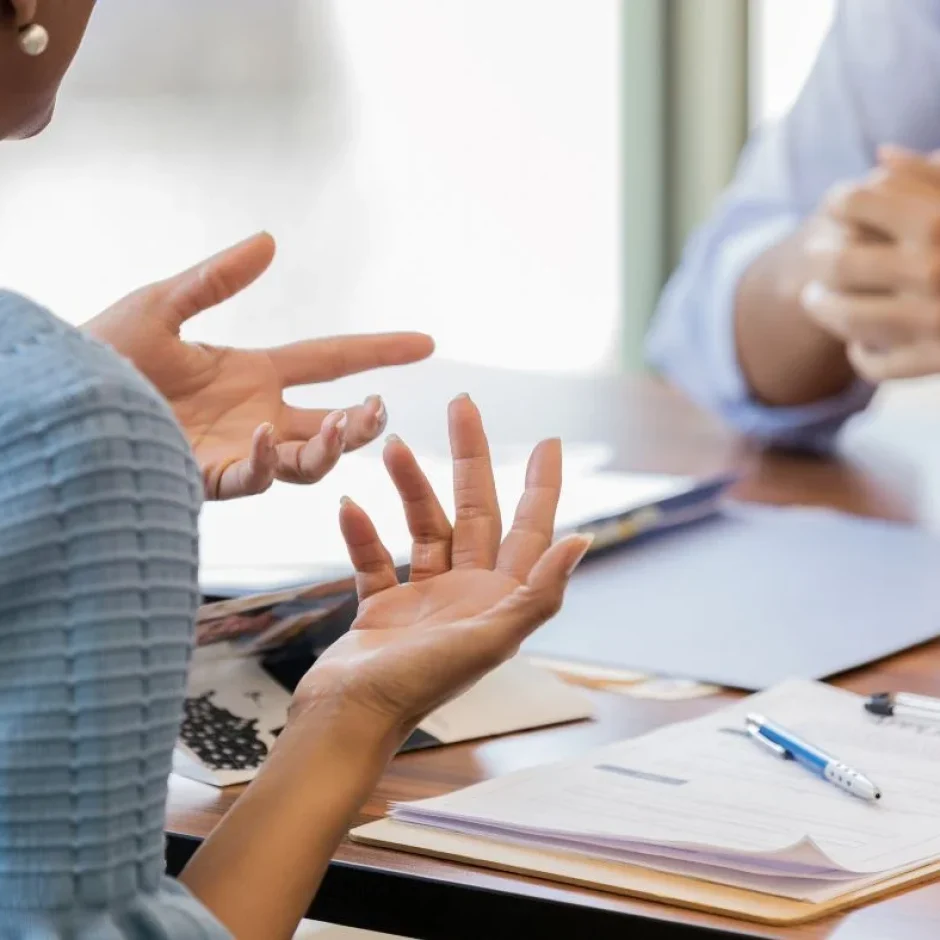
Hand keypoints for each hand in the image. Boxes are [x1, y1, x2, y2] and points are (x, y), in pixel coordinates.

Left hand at [83, 233, 433, 498]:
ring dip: (333, 446)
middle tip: (376, 409)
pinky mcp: (209, 477)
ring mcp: (239, 450)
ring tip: (344, 424)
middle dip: (364, 422)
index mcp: (254, 374)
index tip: (425, 343)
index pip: (330, 360)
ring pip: (309, 460)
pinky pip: (254, 478)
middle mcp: (258, 416)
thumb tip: (270, 242)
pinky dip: (269, 461)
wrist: (57, 400)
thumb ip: (216, 279)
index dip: (379, 351)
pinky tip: (269, 434)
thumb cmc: (100, 354)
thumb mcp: (161, 305)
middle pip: (333, 423)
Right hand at [290, 395, 591, 742]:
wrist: (347, 719)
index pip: (530, 528)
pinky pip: (375, 558)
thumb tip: (582, 541)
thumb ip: (538, 591)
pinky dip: (363, 533)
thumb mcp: (489, 639)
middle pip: (475, 512)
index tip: (548, 441)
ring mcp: (425, 599)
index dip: (542, 485)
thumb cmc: (418, 686)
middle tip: (462, 405)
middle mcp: (469, 594)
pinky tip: (349, 506)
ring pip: (424, 527)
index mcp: (501, 599)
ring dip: (409, 487)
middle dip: (470, 458)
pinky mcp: (383, 607)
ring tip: (389, 445)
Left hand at [802, 146, 939, 380]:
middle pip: (838, 264)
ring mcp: (933, 320)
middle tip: (814, 259)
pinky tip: (858, 345)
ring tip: (816, 301)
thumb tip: (880, 154)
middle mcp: (930, 270)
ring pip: (848, 318)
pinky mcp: (939, 361)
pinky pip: (879, 365)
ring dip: (823, 309)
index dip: (838, 202)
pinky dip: (862, 357)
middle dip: (818, 260)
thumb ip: (933, 175)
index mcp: (939, 220)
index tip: (835, 207)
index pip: (856, 202)